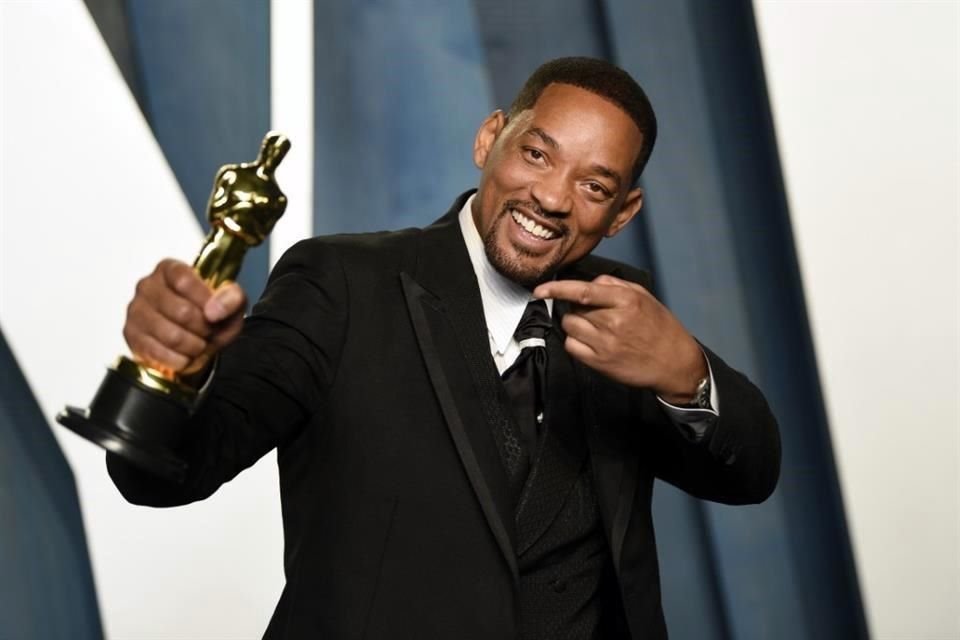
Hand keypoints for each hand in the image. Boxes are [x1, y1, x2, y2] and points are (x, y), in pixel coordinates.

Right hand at [123, 259, 246, 376]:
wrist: (195, 342)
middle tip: (209, 332)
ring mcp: (136, 311)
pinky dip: (180, 360)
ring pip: (172, 336)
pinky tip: (185, 355)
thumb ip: (232, 298)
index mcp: (170, 269)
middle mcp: (148, 286)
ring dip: (194, 346)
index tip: (216, 313)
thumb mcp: (231, 303)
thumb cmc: (210, 316)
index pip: (184, 280)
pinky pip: (160, 353)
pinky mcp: (131, 335)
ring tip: (199, 344)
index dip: (204, 300)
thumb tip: (215, 310)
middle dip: (204, 328)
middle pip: (181, 311)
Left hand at [533, 275, 706, 401]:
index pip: (582, 290)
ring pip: (569, 327)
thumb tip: (590, 281)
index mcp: (625, 301)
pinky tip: (591, 341)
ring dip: (575, 324)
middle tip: (594, 313)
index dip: (557, 289)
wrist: (674, 363)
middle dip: (576, 308)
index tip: (540, 289)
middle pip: (573, 309)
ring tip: (594, 327)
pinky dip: (575, 342)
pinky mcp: (599, 363)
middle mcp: (613, 322)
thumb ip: (615, 284)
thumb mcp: (644, 297)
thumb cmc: (661, 328)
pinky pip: (571, 347)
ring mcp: (605, 344)